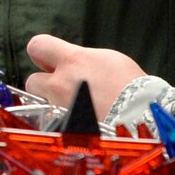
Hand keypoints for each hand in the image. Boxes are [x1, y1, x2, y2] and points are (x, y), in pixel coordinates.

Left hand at [23, 33, 144, 113]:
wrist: (142, 118)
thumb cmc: (131, 86)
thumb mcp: (109, 59)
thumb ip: (82, 59)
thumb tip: (70, 62)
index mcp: (72, 61)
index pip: (38, 45)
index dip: (42, 52)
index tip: (50, 58)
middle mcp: (60, 83)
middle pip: (32, 80)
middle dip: (45, 83)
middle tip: (64, 87)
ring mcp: (60, 108)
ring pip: (43, 105)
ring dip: (54, 103)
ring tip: (77, 106)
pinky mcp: (64, 129)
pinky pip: (55, 123)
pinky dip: (64, 121)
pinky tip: (81, 120)